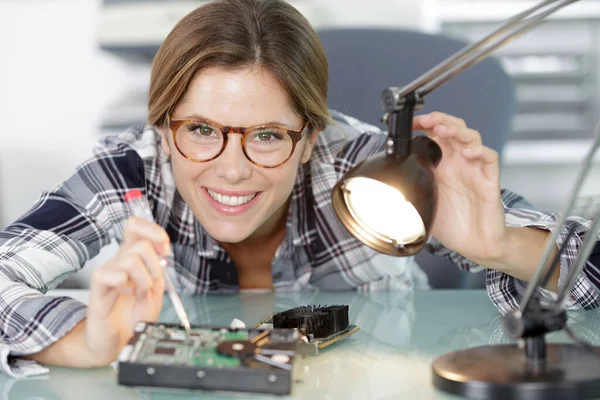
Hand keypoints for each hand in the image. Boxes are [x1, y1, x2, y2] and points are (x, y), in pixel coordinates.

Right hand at [85, 217, 169, 364]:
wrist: (117, 342)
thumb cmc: (133, 316)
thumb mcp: (156, 291)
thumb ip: (159, 270)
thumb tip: (162, 254)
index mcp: (132, 258)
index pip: (136, 226)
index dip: (154, 232)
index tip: (165, 251)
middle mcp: (118, 261)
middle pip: (139, 243)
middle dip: (154, 264)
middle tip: (152, 282)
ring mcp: (107, 273)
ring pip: (131, 259)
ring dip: (143, 279)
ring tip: (139, 293)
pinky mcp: (97, 289)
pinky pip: (113, 275)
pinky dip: (126, 286)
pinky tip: (126, 295)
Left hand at [413, 112, 505, 263]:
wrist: (475, 245)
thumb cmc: (451, 224)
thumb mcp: (422, 204)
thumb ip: (407, 192)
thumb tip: (382, 191)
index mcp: (441, 166)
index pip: (434, 136)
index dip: (424, 125)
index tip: (411, 123)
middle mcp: (458, 163)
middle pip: (453, 129)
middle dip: (439, 120)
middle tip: (426, 120)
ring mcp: (474, 169)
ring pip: (471, 137)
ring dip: (456, 129)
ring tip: (443, 130)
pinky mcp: (489, 179)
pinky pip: (489, 157)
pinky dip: (479, 150)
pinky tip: (467, 152)